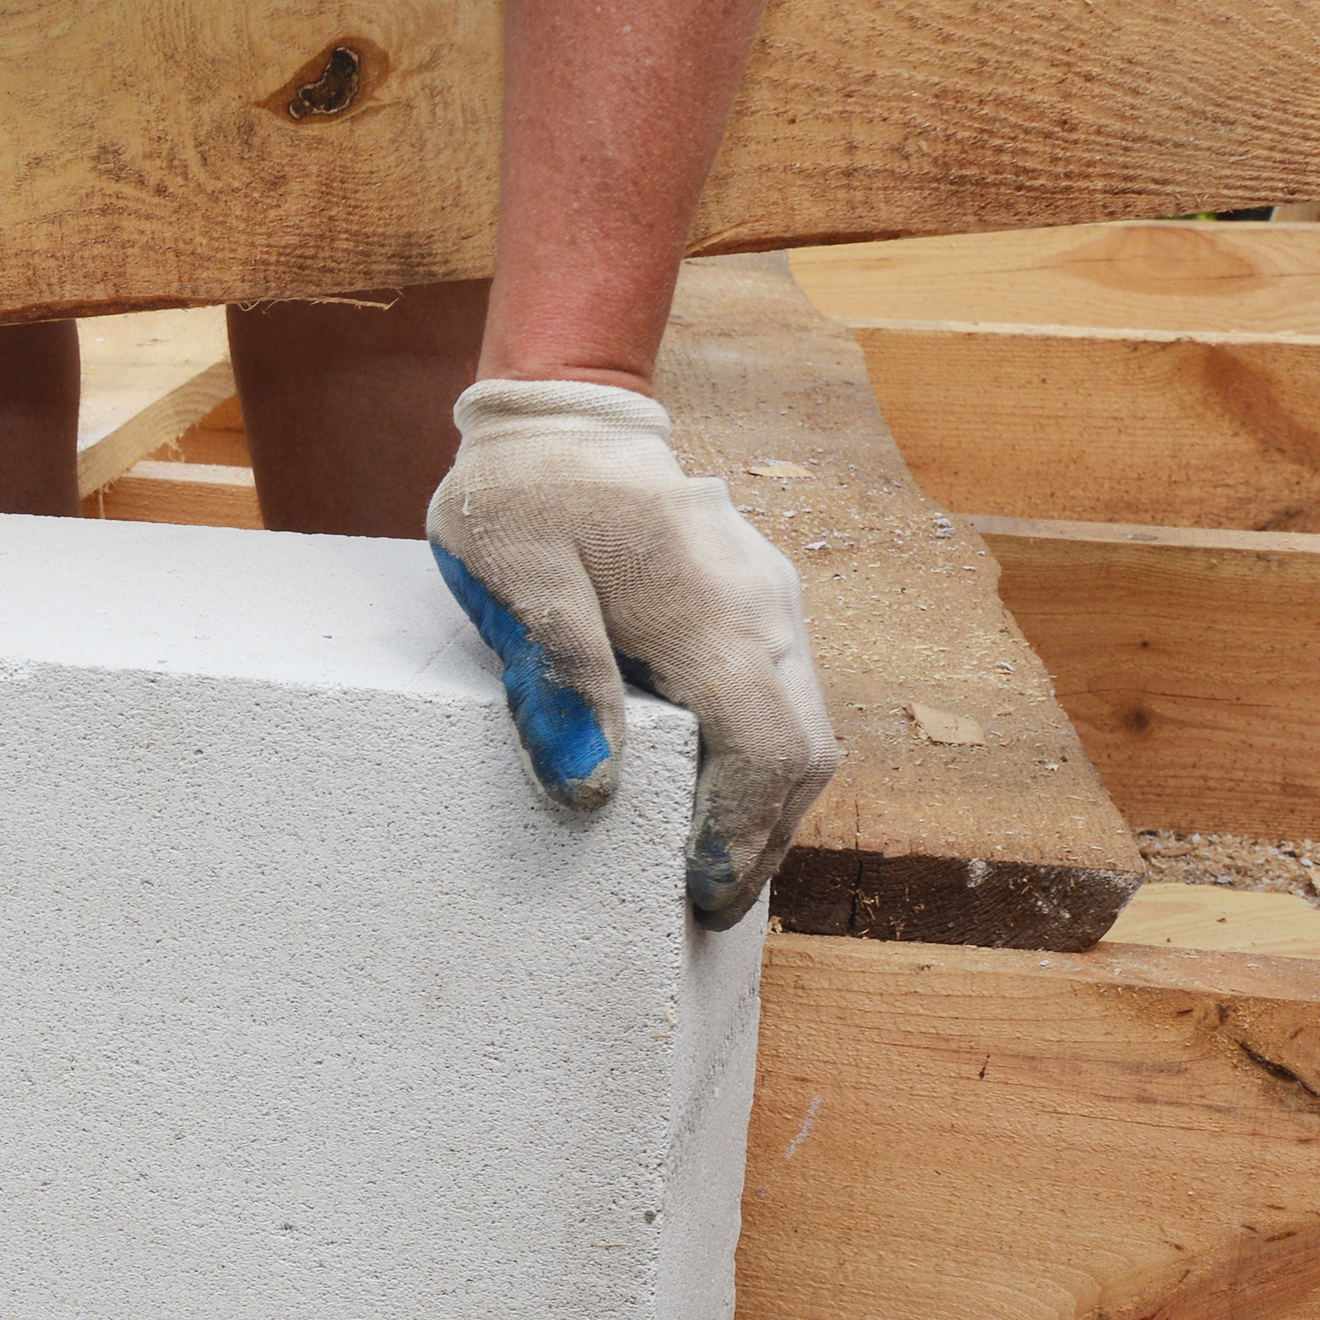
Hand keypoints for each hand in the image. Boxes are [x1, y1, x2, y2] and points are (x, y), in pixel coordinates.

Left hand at [424, 378, 837, 927]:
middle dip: (761, 840)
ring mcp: (772, 603)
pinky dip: (757, 760)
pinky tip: (704, 794)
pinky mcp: (760, 604)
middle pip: (803, 755)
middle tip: (702, 904)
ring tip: (703, 864)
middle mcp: (766, 610)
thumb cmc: (527, 495)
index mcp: (712, 612)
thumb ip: (557, 677)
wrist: (564, 414)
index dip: (740, 836)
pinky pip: (782, 698)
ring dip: (764, 805)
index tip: (698, 895)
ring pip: (803, 730)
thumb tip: (592, 789)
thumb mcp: (516, 578)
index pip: (767, 752)